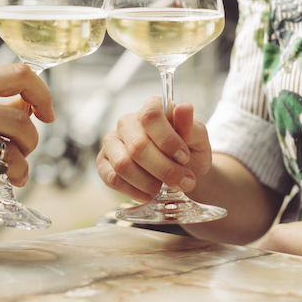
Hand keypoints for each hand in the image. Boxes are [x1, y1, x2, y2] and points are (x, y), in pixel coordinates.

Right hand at [97, 96, 211, 202]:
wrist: (182, 172)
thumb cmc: (189, 151)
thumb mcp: (198, 139)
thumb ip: (190, 127)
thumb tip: (184, 107)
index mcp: (151, 108)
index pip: (150, 116)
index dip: (167, 140)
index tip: (184, 157)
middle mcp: (127, 122)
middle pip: (138, 146)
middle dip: (164, 169)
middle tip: (184, 182)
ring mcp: (112, 142)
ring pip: (123, 164)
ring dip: (149, 183)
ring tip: (165, 188)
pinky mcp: (104, 162)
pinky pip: (112, 179)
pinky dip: (134, 191)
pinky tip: (149, 193)